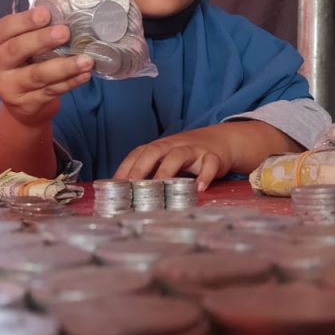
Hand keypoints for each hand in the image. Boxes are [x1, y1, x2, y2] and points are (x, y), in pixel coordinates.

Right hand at [0, 7, 93, 127]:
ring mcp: (10, 87)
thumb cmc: (24, 62)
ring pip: (38, 75)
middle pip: (17, 50)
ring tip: (86, 60)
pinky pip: (52, 91)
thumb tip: (66, 8)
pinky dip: (71, 82)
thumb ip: (34, 28)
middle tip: (65, 32)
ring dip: (64, 67)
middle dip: (42, 40)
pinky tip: (85, 75)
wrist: (19, 104)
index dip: (25, 20)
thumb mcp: (20, 43)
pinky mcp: (27, 104)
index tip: (46, 14)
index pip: (5, 28)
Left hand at [114, 126, 235, 191]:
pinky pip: (209, 164)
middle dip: (141, 167)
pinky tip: (199, 189)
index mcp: (159, 147)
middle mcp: (174, 146)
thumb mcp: (167, 159)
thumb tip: (126, 193)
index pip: (138, 153)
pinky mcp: (213, 157)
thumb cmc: (187, 155)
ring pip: (179, 155)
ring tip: (160, 186)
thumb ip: (150, 171)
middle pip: (154, 151)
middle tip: (131, 185)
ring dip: (168, 170)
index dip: (125, 167)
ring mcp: (193, 150)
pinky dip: (205, 176)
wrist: (221, 141)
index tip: (113, 184)